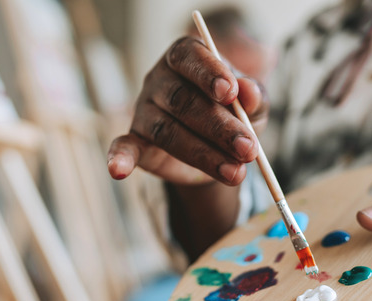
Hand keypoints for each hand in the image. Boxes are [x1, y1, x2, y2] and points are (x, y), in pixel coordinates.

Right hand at [107, 37, 267, 185]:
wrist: (217, 146)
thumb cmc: (234, 114)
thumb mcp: (253, 105)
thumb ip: (254, 97)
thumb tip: (248, 92)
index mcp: (186, 58)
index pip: (191, 57)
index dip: (209, 73)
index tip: (230, 93)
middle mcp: (160, 79)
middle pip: (183, 100)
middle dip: (219, 127)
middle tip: (248, 149)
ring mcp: (144, 109)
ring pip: (168, 131)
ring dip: (203, 155)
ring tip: (235, 173)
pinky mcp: (137, 139)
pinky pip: (125, 146)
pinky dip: (120, 158)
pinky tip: (117, 170)